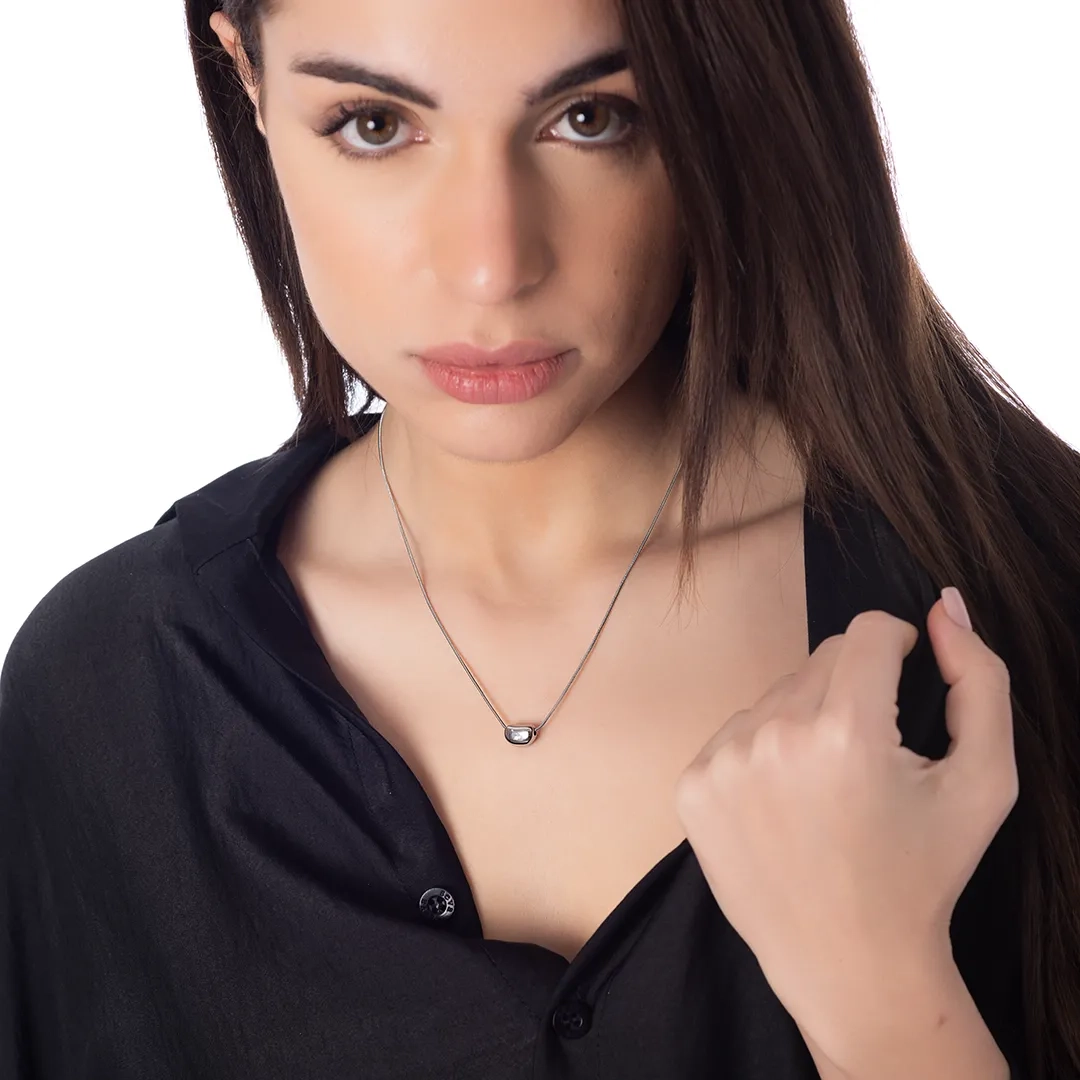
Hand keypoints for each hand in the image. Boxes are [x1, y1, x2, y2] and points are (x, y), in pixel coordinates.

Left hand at [674, 591, 1018, 1053]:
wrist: (850, 963)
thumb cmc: (923, 873)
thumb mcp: (984, 781)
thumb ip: (981, 681)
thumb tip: (945, 607)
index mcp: (844, 733)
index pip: (867, 631)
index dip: (897, 644)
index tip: (905, 673)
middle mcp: (772, 738)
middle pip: (821, 660)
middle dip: (853, 688)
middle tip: (872, 754)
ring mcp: (721, 762)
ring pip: (777, 694)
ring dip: (806, 719)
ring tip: (829, 787)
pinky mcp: (691, 786)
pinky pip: (737, 732)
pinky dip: (764, 752)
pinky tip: (787, 803)